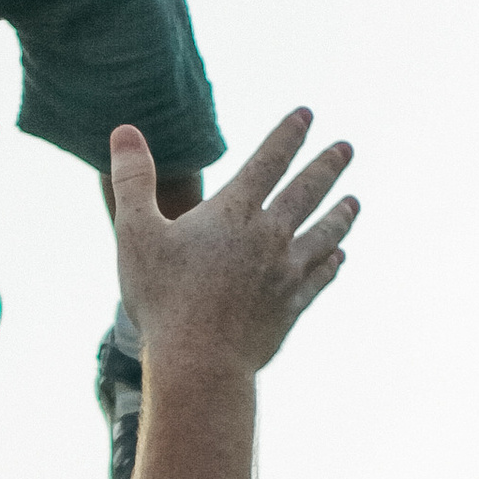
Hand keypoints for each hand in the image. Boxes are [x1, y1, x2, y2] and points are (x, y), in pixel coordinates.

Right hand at [111, 113, 355, 377]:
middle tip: (346, 148)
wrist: (200, 363)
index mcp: (233, 213)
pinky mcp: (291, 306)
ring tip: (354, 202)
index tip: (307, 114)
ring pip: (323, 234)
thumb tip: (125, 132)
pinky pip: (320, 277)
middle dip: (328, 166)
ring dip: (340, 215)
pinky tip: (338, 257)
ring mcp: (285, 273)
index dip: (288, 135)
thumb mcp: (135, 234)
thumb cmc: (162, 299)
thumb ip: (133, 181)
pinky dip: (331, 263)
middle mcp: (268, 237)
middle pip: (307, 192)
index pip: (268, 162)